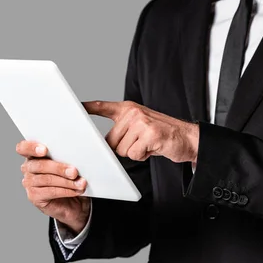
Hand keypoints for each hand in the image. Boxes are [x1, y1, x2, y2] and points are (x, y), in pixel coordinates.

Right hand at [16, 141, 90, 233]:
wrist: (73, 200)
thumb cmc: (70, 177)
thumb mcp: (69, 163)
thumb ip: (67, 156)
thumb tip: (77, 155)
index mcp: (33, 154)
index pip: (23, 148)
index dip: (31, 147)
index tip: (44, 150)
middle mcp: (28, 168)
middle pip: (40, 165)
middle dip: (59, 168)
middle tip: (74, 172)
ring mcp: (29, 183)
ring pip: (47, 179)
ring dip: (67, 182)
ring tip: (81, 183)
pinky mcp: (34, 196)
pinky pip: (51, 192)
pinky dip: (66, 191)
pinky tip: (76, 190)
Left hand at [83, 100, 199, 163]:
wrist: (189, 138)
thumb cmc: (162, 135)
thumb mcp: (141, 125)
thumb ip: (123, 128)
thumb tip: (103, 144)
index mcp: (129, 109)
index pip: (103, 106)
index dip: (87, 108)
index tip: (74, 107)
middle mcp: (133, 112)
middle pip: (111, 141)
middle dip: (124, 148)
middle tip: (141, 142)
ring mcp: (141, 122)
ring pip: (122, 150)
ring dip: (135, 152)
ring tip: (149, 144)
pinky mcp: (150, 134)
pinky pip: (134, 154)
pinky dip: (144, 156)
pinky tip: (154, 148)